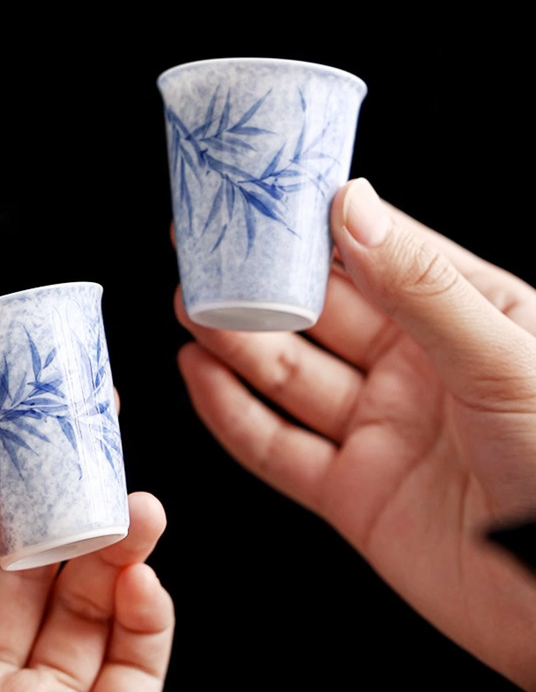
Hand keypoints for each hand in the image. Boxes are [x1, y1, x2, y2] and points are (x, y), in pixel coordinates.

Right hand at [174, 177, 535, 691]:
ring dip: (236, 343)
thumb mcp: (503, 359)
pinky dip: (233, 414)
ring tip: (188, 306)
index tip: (262, 199)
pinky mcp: (352, 492)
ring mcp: (379, 431)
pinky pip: (277, 448)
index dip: (316, 226)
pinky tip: (199, 376)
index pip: (376, 256)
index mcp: (464, 320)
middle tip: (204, 255)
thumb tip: (355, 206)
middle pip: (320, 316)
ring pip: (290, 377)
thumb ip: (422, 288)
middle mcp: (415, 371)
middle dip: (259, 285)